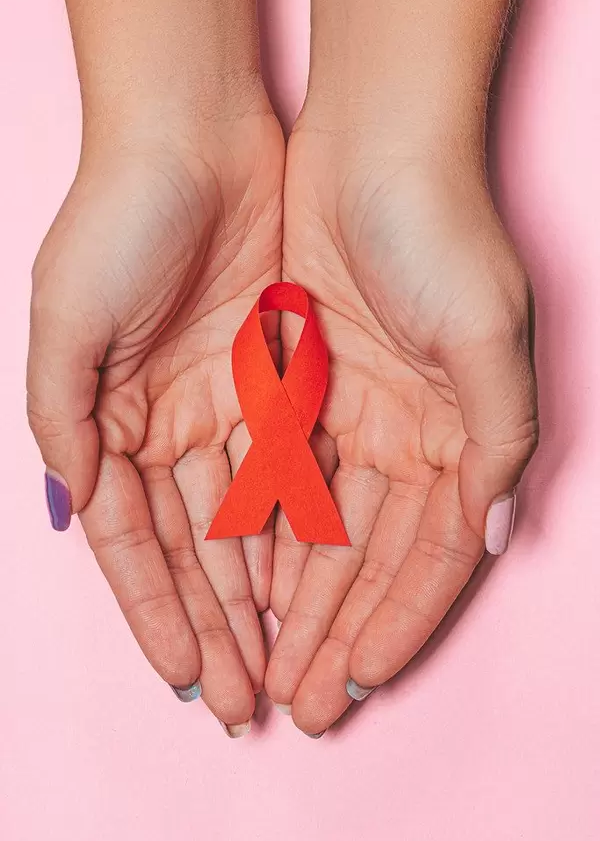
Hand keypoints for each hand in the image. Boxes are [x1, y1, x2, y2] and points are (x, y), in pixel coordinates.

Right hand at [28, 106, 284, 730]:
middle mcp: (167, 425)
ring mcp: (226, 406)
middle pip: (195, 549)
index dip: (156, 613)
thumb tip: (76, 504)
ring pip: (247, 523)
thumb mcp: (64, 322)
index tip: (182, 677)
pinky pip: (293, 469)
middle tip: (239, 700)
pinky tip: (312, 582)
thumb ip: (63, 418)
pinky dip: (300, 527)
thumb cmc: (117, 222)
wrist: (195, 140)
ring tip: (281, 660)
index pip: (134, 544)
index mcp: (110, 421)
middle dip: (216, 624)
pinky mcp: (279, 379)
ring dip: (260, 593)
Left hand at [265, 124, 537, 734]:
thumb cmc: (439, 235)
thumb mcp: (488, 339)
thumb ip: (497, 441)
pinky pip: (280, 476)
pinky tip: (248, 584)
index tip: (362, 679)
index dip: (399, 622)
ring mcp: (352, 414)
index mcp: (460, 436)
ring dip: (298, 599)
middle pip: (369, 559)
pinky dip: (267, 533)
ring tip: (270, 662)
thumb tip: (494, 531)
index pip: (429, 557)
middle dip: (337, 631)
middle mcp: (409, 435)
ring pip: (320, 529)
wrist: (373, 146)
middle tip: (305, 701)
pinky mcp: (300, 387)